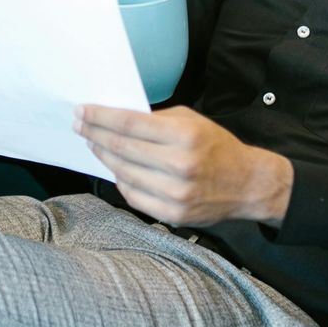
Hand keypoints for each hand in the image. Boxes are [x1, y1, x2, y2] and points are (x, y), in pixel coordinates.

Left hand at [73, 104, 291, 228]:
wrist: (247, 184)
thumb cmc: (216, 147)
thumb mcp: (191, 121)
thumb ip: (156, 120)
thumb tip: (115, 119)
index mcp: (184, 136)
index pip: (128, 124)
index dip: (100, 117)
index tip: (82, 112)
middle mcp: (179, 165)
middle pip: (121, 148)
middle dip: (95, 135)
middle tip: (80, 126)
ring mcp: (175, 193)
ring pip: (123, 172)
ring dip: (104, 157)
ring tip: (95, 145)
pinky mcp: (172, 214)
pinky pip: (133, 195)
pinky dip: (120, 180)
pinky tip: (115, 169)